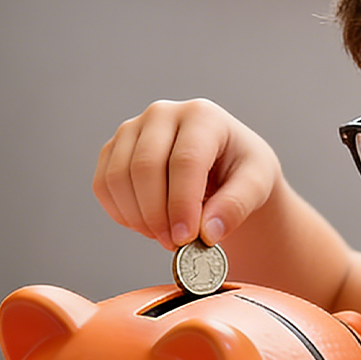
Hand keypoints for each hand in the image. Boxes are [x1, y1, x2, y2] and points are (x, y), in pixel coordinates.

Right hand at [93, 98, 281, 250]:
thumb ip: (237, 206)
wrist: (224, 166)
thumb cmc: (241, 171)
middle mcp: (162, 114)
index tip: (186, 239)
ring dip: (138, 218)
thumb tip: (208, 232)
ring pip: (118, 177)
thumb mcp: (257, 185)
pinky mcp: (114, 150)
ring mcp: (133, 129)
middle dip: (157, 215)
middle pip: (145, 167)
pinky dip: (121, 214)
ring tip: (165, 237)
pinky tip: (147, 226)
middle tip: (175, 244)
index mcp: (202, 116)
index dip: (182, 204)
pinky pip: (103, 185)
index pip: (184, 161)